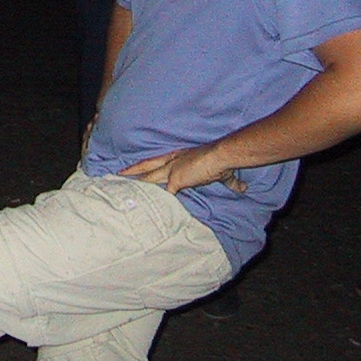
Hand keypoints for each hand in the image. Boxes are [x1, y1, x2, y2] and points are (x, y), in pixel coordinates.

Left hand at [119, 144, 244, 195]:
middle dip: (133, 170)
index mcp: (180, 157)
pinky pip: (162, 192)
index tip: (136, 167)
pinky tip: (145, 205)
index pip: (157, 160)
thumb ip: (231, 182)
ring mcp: (172, 170)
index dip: (146, 164)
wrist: (221, 156)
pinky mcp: (175, 180)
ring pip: (149, 177)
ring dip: (136, 182)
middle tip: (118, 172)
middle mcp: (173, 161)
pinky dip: (154, 198)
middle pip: (147, 165)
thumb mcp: (224, 173)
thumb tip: (243, 189)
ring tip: (123, 185)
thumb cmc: (221, 161)